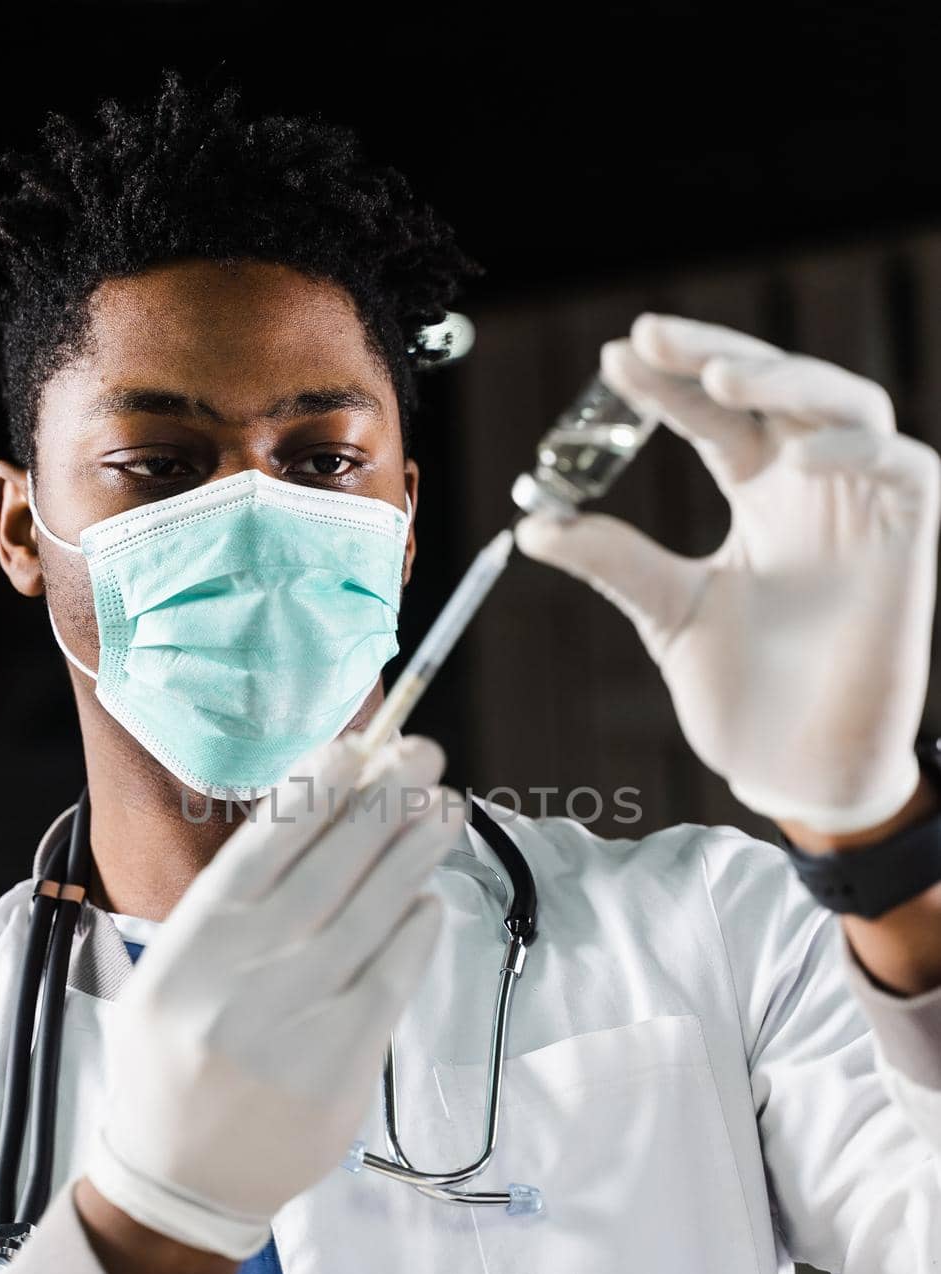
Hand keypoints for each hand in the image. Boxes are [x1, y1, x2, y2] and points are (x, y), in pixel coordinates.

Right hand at [86, 734, 459, 1260]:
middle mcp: (236, 981)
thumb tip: (328, 825)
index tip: (357, 744)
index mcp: (188, 950)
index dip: (314, 790)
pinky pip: (390, 981)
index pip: (262, 848)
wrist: (178, 1181)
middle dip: (381, 802)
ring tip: (445, 809)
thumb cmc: (179, 1060)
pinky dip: (414, 933)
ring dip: (411, 853)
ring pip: (368, 917)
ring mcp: (290, 1026)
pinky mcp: (338, 1068)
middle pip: (326, 870)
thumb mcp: (173, 975)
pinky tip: (429, 897)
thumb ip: (237, 911)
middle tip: (423, 754)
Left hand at [514, 313, 940, 833]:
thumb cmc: (742, 696)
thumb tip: (533, 523)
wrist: (795, 773)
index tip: (613, 358)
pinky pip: (905, 467)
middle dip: (715, 353)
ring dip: (783, 380)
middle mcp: (810, 487)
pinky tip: (796, 454)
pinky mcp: (910, 539)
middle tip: (651, 337)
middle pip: (776, 387)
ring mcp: (863, 507)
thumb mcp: (668, 613)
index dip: (670, 384)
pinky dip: (855, 449)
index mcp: (757, 495)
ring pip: (845, 403)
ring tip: (717, 374)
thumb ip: (614, 561)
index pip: (715, 415)